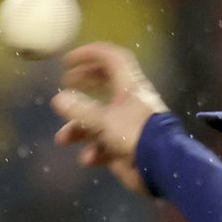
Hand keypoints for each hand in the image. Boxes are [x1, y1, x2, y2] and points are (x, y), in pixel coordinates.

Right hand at [51, 42, 168, 195]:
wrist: (162, 167)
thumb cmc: (135, 134)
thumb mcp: (104, 120)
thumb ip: (80, 110)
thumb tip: (59, 100)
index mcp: (130, 87)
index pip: (112, 59)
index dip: (91, 54)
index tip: (68, 59)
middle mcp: (130, 103)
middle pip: (105, 85)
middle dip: (83, 84)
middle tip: (65, 85)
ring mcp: (129, 126)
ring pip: (100, 121)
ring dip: (79, 130)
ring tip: (63, 139)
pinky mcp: (129, 148)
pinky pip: (106, 146)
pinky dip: (95, 151)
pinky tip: (87, 159)